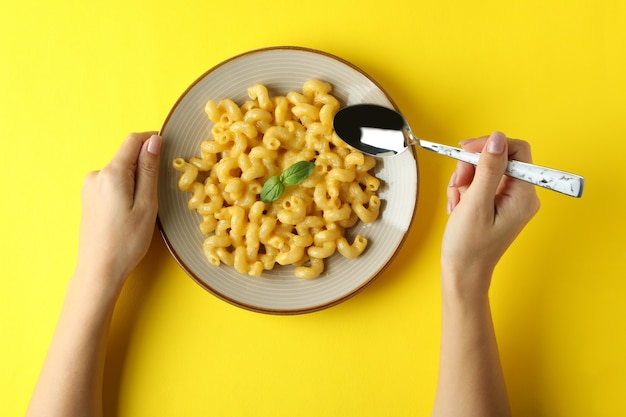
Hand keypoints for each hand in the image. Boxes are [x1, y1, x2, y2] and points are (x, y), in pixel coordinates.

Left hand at [76, 132, 161, 290]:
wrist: (100, 269)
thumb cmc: (127, 240)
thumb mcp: (147, 203)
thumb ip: (149, 169)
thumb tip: (154, 141)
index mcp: (111, 173)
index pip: (133, 141)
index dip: (152, 140)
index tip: (169, 149)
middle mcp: (96, 175)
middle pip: (127, 157)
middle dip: (145, 167)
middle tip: (158, 194)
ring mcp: (90, 187)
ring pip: (121, 172)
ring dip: (136, 181)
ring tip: (143, 208)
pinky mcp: (89, 198)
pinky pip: (113, 184)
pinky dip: (126, 190)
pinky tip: (130, 212)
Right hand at [441, 132, 539, 299]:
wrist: (463, 273)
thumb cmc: (469, 247)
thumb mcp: (475, 204)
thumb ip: (488, 169)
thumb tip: (496, 138)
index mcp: (524, 195)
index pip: (516, 150)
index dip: (489, 145)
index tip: (466, 150)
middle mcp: (521, 195)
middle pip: (497, 158)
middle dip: (472, 167)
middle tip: (458, 184)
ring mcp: (509, 199)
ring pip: (484, 170)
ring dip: (464, 181)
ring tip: (457, 202)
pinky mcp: (496, 203)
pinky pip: (479, 183)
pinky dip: (464, 190)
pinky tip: (458, 206)